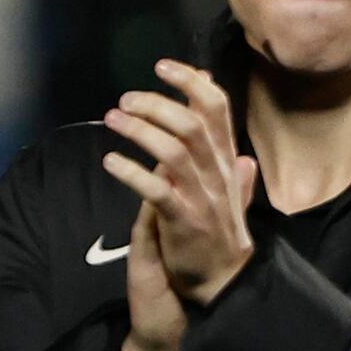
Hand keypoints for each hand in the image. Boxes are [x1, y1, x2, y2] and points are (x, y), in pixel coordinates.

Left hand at [101, 60, 253, 350]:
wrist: (220, 285)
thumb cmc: (216, 238)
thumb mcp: (228, 198)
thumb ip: (229, 170)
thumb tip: (239, 148)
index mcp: (225, 163)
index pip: (217, 110)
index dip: (191, 82)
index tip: (162, 66)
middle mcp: (218, 175)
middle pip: (192, 123)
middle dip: (156, 103)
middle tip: (125, 100)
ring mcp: (204, 198)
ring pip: (175, 150)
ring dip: (140, 130)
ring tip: (113, 121)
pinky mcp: (184, 222)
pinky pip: (158, 189)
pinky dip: (131, 172)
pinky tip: (111, 163)